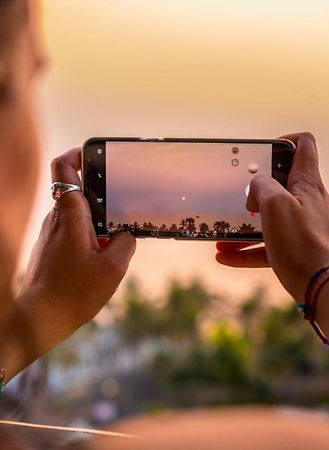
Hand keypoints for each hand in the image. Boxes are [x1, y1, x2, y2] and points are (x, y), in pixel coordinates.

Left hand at [16, 148, 135, 354]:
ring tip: (116, 228)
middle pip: (73, 189)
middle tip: (120, 196)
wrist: (39, 318)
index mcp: (70, 216)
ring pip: (74, 211)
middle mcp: (56, 219)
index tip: (94, 155)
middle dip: (97, 189)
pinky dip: (88, 231)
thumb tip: (127, 234)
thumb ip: (126, 244)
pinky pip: (71, 228)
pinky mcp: (50, 247)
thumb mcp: (113, 268)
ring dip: (95, 214)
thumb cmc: (74, 292)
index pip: (63, 169)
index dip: (76, 154)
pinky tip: (102, 249)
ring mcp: (51, 233)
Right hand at [216, 133, 328, 301]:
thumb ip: (262, 186)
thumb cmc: (300, 241)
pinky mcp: (299, 249)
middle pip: (282, 185)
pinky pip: (270, 245)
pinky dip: (249, 250)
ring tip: (222, 237)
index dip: (284, 140)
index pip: (304, 145)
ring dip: (246, 227)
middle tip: (239, 199)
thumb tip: (256, 189)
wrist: (321, 285)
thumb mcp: (274, 204)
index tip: (263, 154)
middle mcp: (309, 201)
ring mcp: (305, 226)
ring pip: (271, 220)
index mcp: (307, 183)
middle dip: (256, 191)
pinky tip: (225, 257)